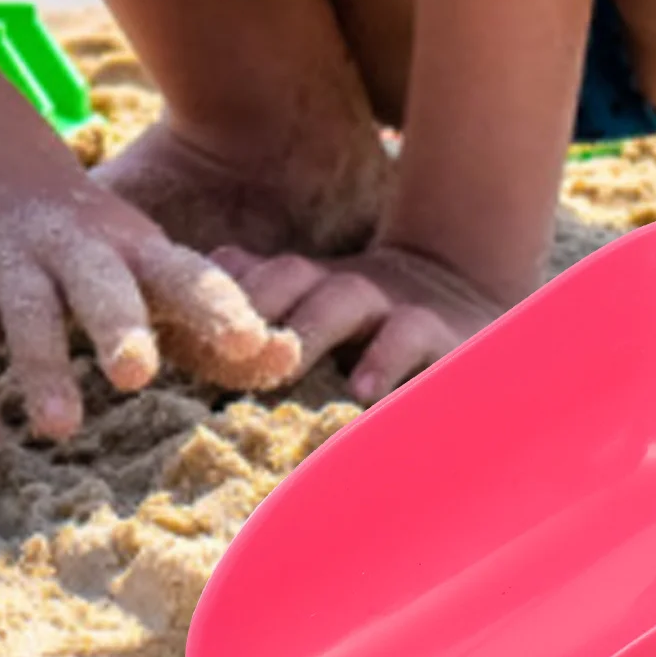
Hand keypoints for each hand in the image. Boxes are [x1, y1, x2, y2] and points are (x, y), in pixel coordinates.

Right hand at [0, 177, 300, 447]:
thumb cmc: (106, 252)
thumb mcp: (156, 266)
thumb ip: (211, 315)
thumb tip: (284, 360)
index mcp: (139, 249)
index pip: (187, 276)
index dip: (220, 308)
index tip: (256, 344)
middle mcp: (78, 251)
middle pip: (100, 286)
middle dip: (117, 326)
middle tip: (136, 376)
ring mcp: (17, 268)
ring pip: (29, 316)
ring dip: (43, 370)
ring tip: (62, 428)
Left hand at [211, 241, 505, 403]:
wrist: (471, 297)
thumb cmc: (375, 319)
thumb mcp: (324, 303)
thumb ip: (269, 290)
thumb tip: (215, 265)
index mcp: (317, 284)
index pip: (268, 276)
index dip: (230, 294)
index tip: (183, 331)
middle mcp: (352, 288)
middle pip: (298, 282)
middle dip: (258, 305)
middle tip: (219, 342)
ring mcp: (396, 308)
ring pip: (348, 303)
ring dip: (312, 327)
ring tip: (282, 363)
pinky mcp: (445, 336)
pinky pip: (415, 344)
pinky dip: (390, 362)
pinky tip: (364, 391)